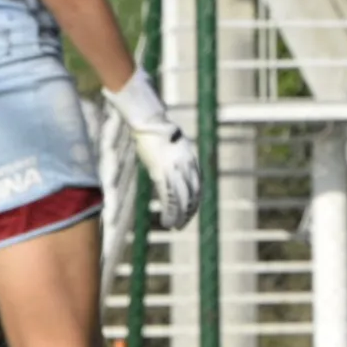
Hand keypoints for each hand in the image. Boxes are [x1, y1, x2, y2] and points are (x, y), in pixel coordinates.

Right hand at [103, 70, 201, 229]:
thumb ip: (174, 155)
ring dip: (180, 216)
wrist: (149, 120)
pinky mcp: (162, 172)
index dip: (194, 201)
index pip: (197, 186)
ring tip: (175, 226)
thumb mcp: (170, 142)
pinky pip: (170, 198)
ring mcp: (175, 169)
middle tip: (182, 225)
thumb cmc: (156, 128)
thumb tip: (169, 163)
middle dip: (189, 212)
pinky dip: (170, 212)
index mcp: (190, 159)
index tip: (190, 212)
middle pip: (193, 195)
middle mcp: (186, 166)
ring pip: (182, 199)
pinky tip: (168, 222)